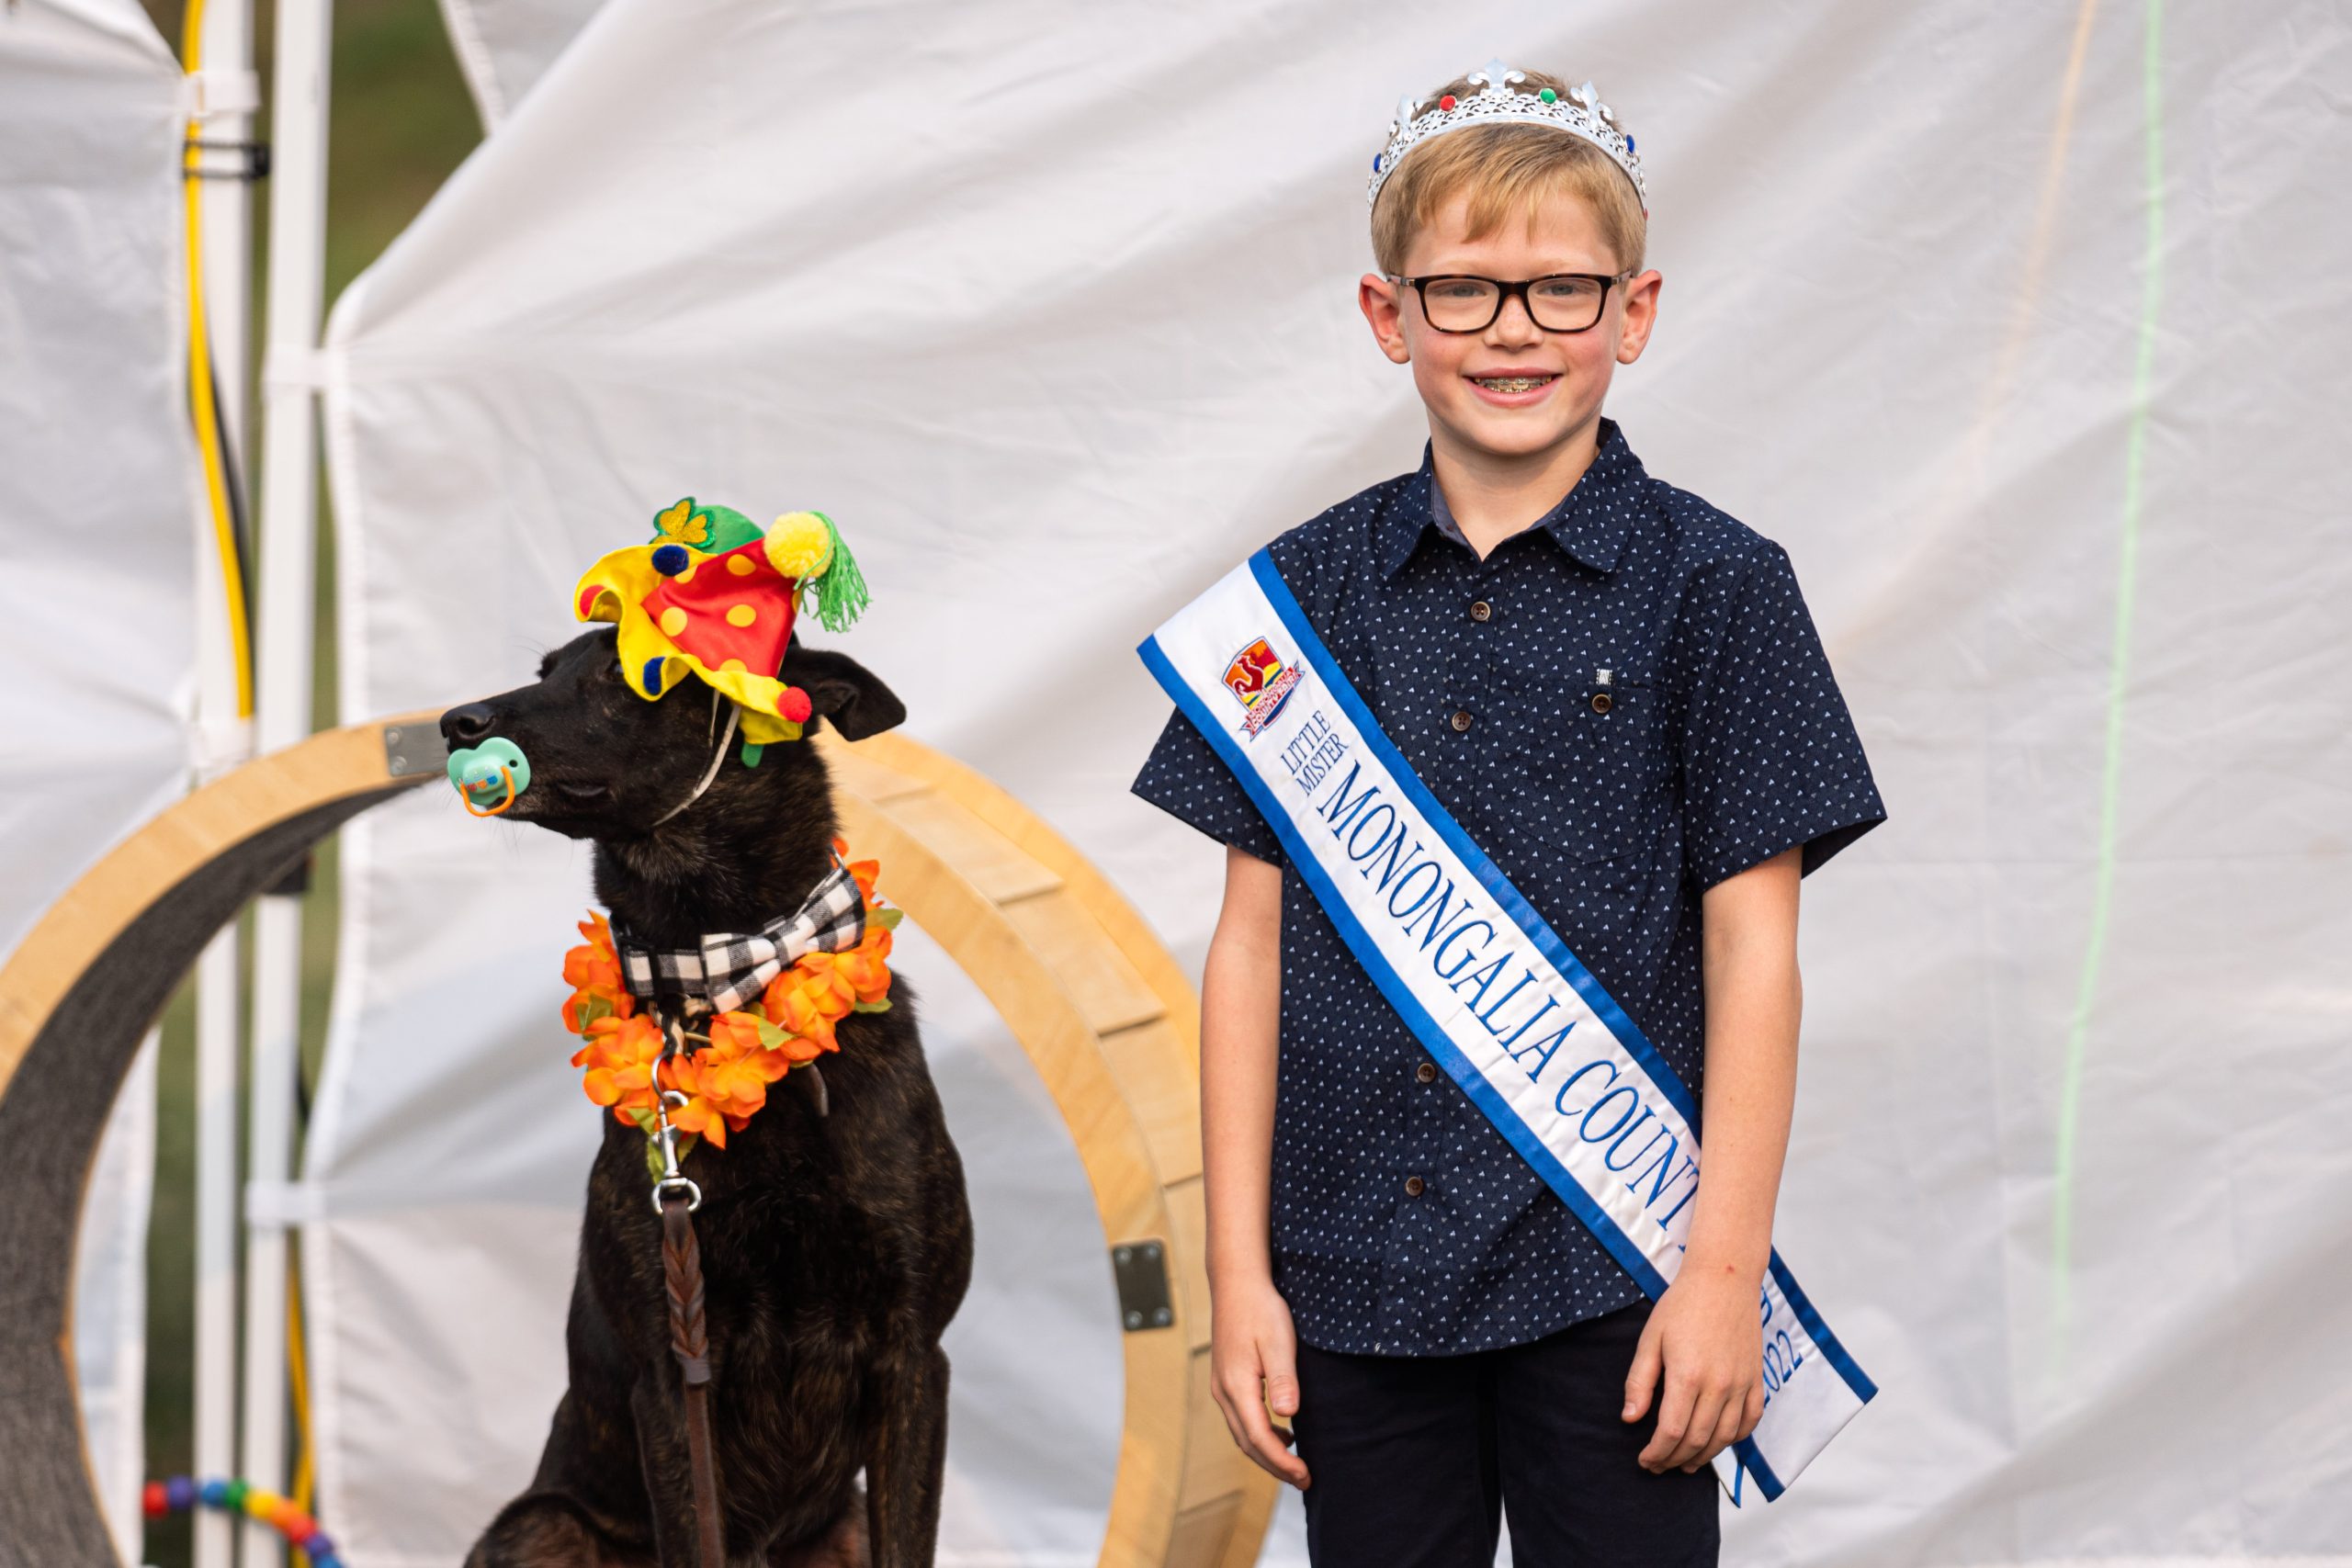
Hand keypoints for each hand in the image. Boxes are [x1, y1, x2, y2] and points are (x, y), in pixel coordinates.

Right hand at [1209, 1273, 1310, 1488]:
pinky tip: (1282, 1432)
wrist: (1236, 1284)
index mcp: (1236, 1386)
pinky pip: (1241, 1419)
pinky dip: (1260, 1435)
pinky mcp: (1226, 1381)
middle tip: (1304, 1480)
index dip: (1282, 1462)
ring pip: (1243, 1433)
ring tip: (1295, 1464)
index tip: (1305, 1475)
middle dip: (1276, 1466)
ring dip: (1267, 1453)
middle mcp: (1224, 1392)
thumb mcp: (1278, 1341)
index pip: (1259, 1438)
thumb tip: (1288, 1416)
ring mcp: (1222, 1387)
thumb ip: (1283, 1379)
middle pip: (1248, 1443)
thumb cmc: (1260, 1309)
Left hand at [1621, 1265, 1764, 1473]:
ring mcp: (1742, 1384)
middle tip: (1659, 1465)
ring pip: (1725, 1437)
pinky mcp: (1757, 1379)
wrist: (1724, 1279)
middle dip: (1675, 1460)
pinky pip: (1750, 1421)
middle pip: (1698, 1441)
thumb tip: (1629, 1418)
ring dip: (1704, 1457)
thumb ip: (1639, 1381)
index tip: (1645, 1460)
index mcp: (1688, 1376)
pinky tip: (1718, 1442)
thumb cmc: (1682, 1305)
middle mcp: (1719, 1385)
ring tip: (1685, 1463)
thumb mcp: (1650, 1339)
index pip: (1671, 1432)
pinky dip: (1734, 1439)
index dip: (1656, 1453)